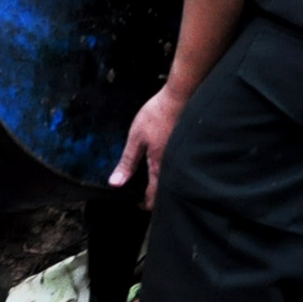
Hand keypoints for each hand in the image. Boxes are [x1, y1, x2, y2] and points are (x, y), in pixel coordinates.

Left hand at [108, 85, 188, 209]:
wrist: (181, 97)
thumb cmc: (158, 115)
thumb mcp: (135, 138)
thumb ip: (127, 162)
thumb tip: (116, 183)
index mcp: (159, 167)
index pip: (154, 196)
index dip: (145, 204)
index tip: (137, 204)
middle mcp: (173, 166)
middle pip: (165, 191)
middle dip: (155, 197)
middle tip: (143, 195)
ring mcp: (182, 158)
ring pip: (173, 180)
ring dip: (163, 184)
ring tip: (152, 182)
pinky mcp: (187, 149)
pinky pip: (178, 166)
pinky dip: (170, 171)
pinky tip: (163, 163)